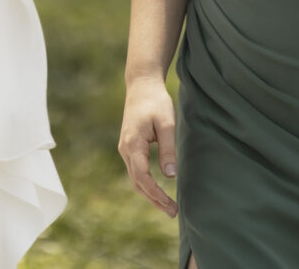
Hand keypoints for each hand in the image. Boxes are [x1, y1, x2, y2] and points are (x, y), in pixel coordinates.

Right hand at [118, 74, 179, 215]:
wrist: (141, 85)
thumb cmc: (156, 102)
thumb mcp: (167, 124)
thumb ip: (168, 149)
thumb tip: (170, 176)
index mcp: (133, 144)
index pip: (143, 177)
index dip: (156, 194)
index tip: (171, 205)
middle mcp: (125, 149)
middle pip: (137, 183)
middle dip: (154, 200)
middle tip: (173, 213)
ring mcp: (125, 148)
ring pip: (135, 179)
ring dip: (150, 195)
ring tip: (168, 207)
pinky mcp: (129, 147)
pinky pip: (136, 171)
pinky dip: (146, 184)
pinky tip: (158, 191)